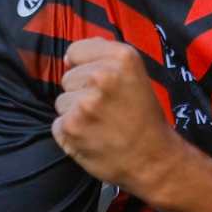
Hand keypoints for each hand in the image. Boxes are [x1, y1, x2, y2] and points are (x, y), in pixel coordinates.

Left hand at [52, 38, 185, 199]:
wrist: (153, 160)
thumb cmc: (144, 118)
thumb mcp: (135, 75)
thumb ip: (106, 58)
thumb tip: (69, 57)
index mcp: (122, 58)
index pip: (76, 50)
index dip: (84, 67)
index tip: (99, 83)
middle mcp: (102, 76)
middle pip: (67, 77)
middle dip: (81, 92)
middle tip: (106, 108)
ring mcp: (84, 102)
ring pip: (61, 102)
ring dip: (75, 114)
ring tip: (100, 125)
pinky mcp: (71, 127)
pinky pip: (58, 125)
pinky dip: (70, 134)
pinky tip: (91, 138)